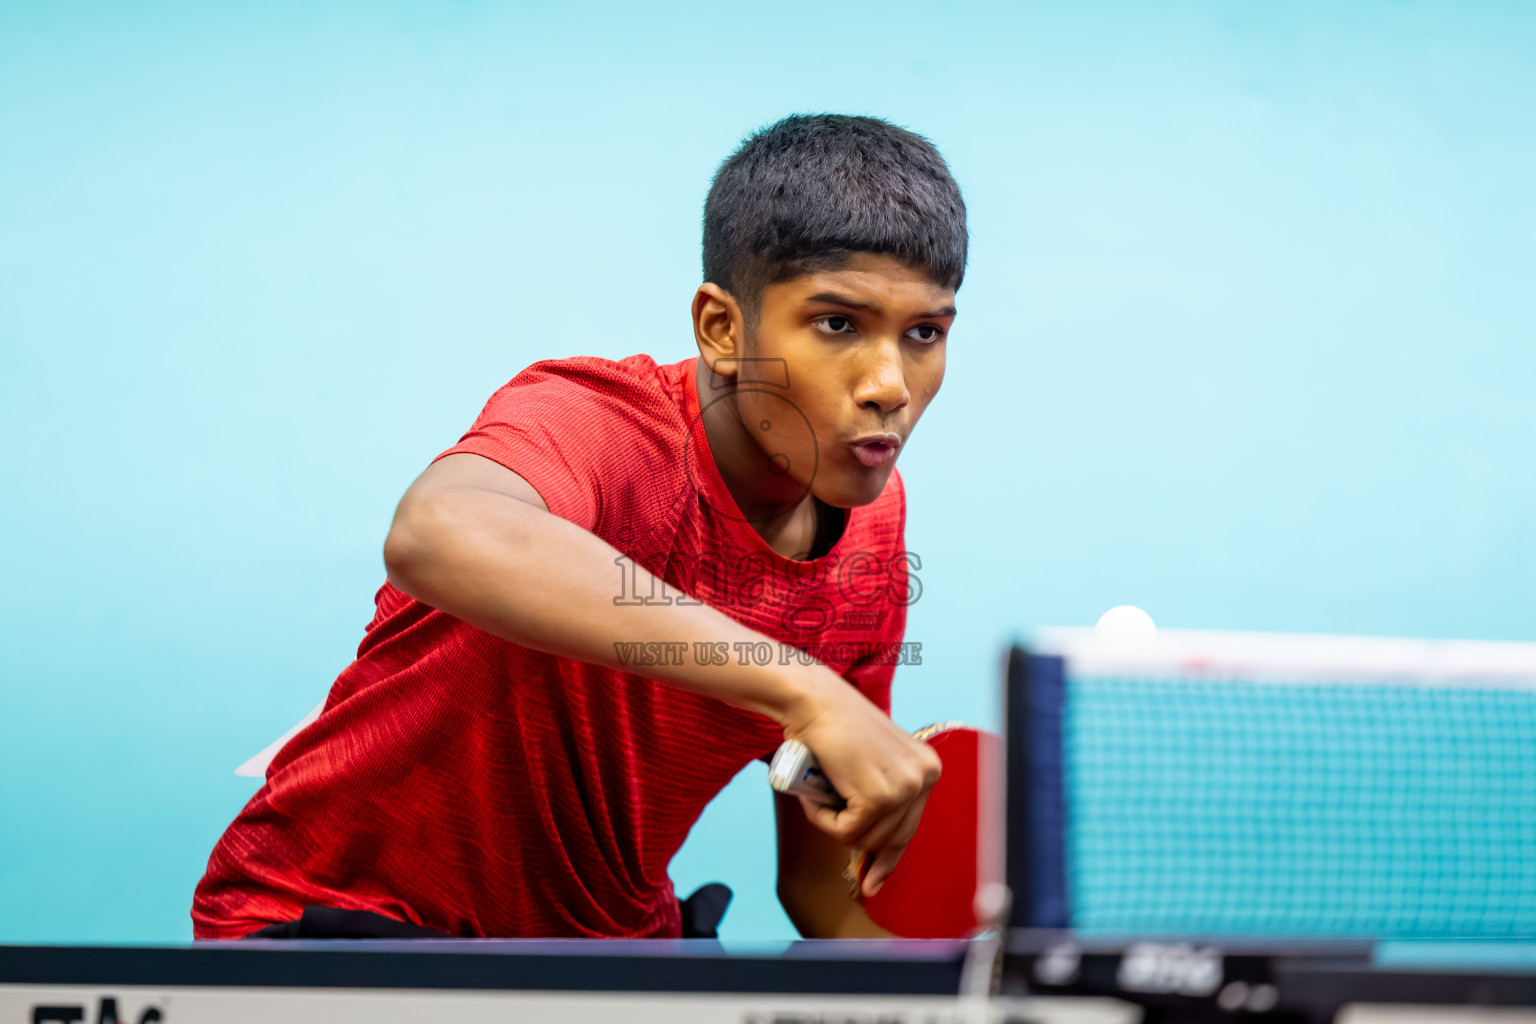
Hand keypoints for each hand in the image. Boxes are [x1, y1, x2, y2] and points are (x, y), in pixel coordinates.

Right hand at [778, 668, 941, 898]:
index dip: (888, 860)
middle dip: (858, 842)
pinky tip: (816, 793)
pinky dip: (823, 819)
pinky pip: (846, 832)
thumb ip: (882, 796)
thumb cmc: (832, 726)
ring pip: (865, 839)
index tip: (872, 883)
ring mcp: (905, 787)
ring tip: (819, 790)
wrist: (814, 700)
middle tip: (826, 818)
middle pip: (890, 839)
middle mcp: (925, 778)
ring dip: (834, 823)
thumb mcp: (872, 763)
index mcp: (928, 769)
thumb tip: (875, 853)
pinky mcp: (880, 796)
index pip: (910, 828)